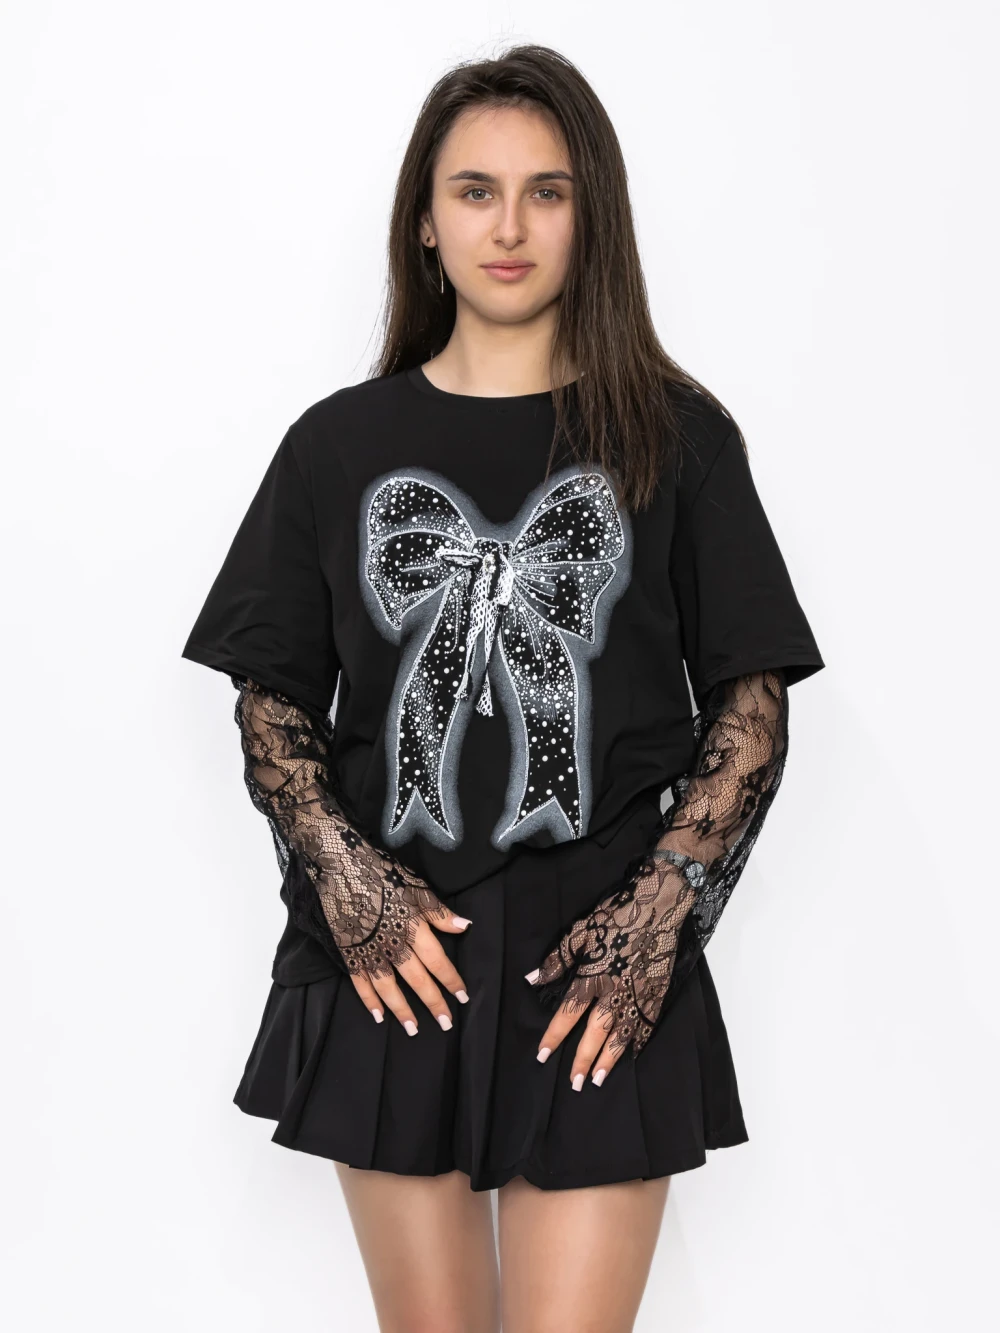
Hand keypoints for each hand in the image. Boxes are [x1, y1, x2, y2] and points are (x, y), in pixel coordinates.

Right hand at [319, 846, 473, 1035]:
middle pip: (418, 981)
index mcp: (414, 929)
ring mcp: (370, 952)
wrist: (341, 867)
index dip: (452, 980)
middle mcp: (394, 946)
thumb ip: (440, 912)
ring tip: (413, 1030)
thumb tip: (465, 927)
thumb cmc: (383, 874)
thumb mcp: (417, 888)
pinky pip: (361, 984)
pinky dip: (369, 1001)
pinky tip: (378, 1016)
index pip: (439, 962)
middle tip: (446, 1025)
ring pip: (390, 989)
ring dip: (403, 1011)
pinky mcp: (350, 953)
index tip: (463, 997)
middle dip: (433, 1003)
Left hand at [525, 856, 698, 1087]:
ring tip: (599, 1080)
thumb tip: (532, 979)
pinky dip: (639, 1041)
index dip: (554, 1035)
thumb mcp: (579, 932)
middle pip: (595, 1032)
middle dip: (583, 1059)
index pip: (568, 1013)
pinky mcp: (657, 992)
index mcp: (592, 975)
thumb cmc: (615, 916)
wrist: (657, 905)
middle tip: (575, 1083)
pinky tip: (632, 1055)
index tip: (543, 1055)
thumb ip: (556, 960)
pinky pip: (647, 1023)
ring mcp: (638, 994)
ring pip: (621, 1034)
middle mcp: (614, 990)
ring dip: (609, 1059)